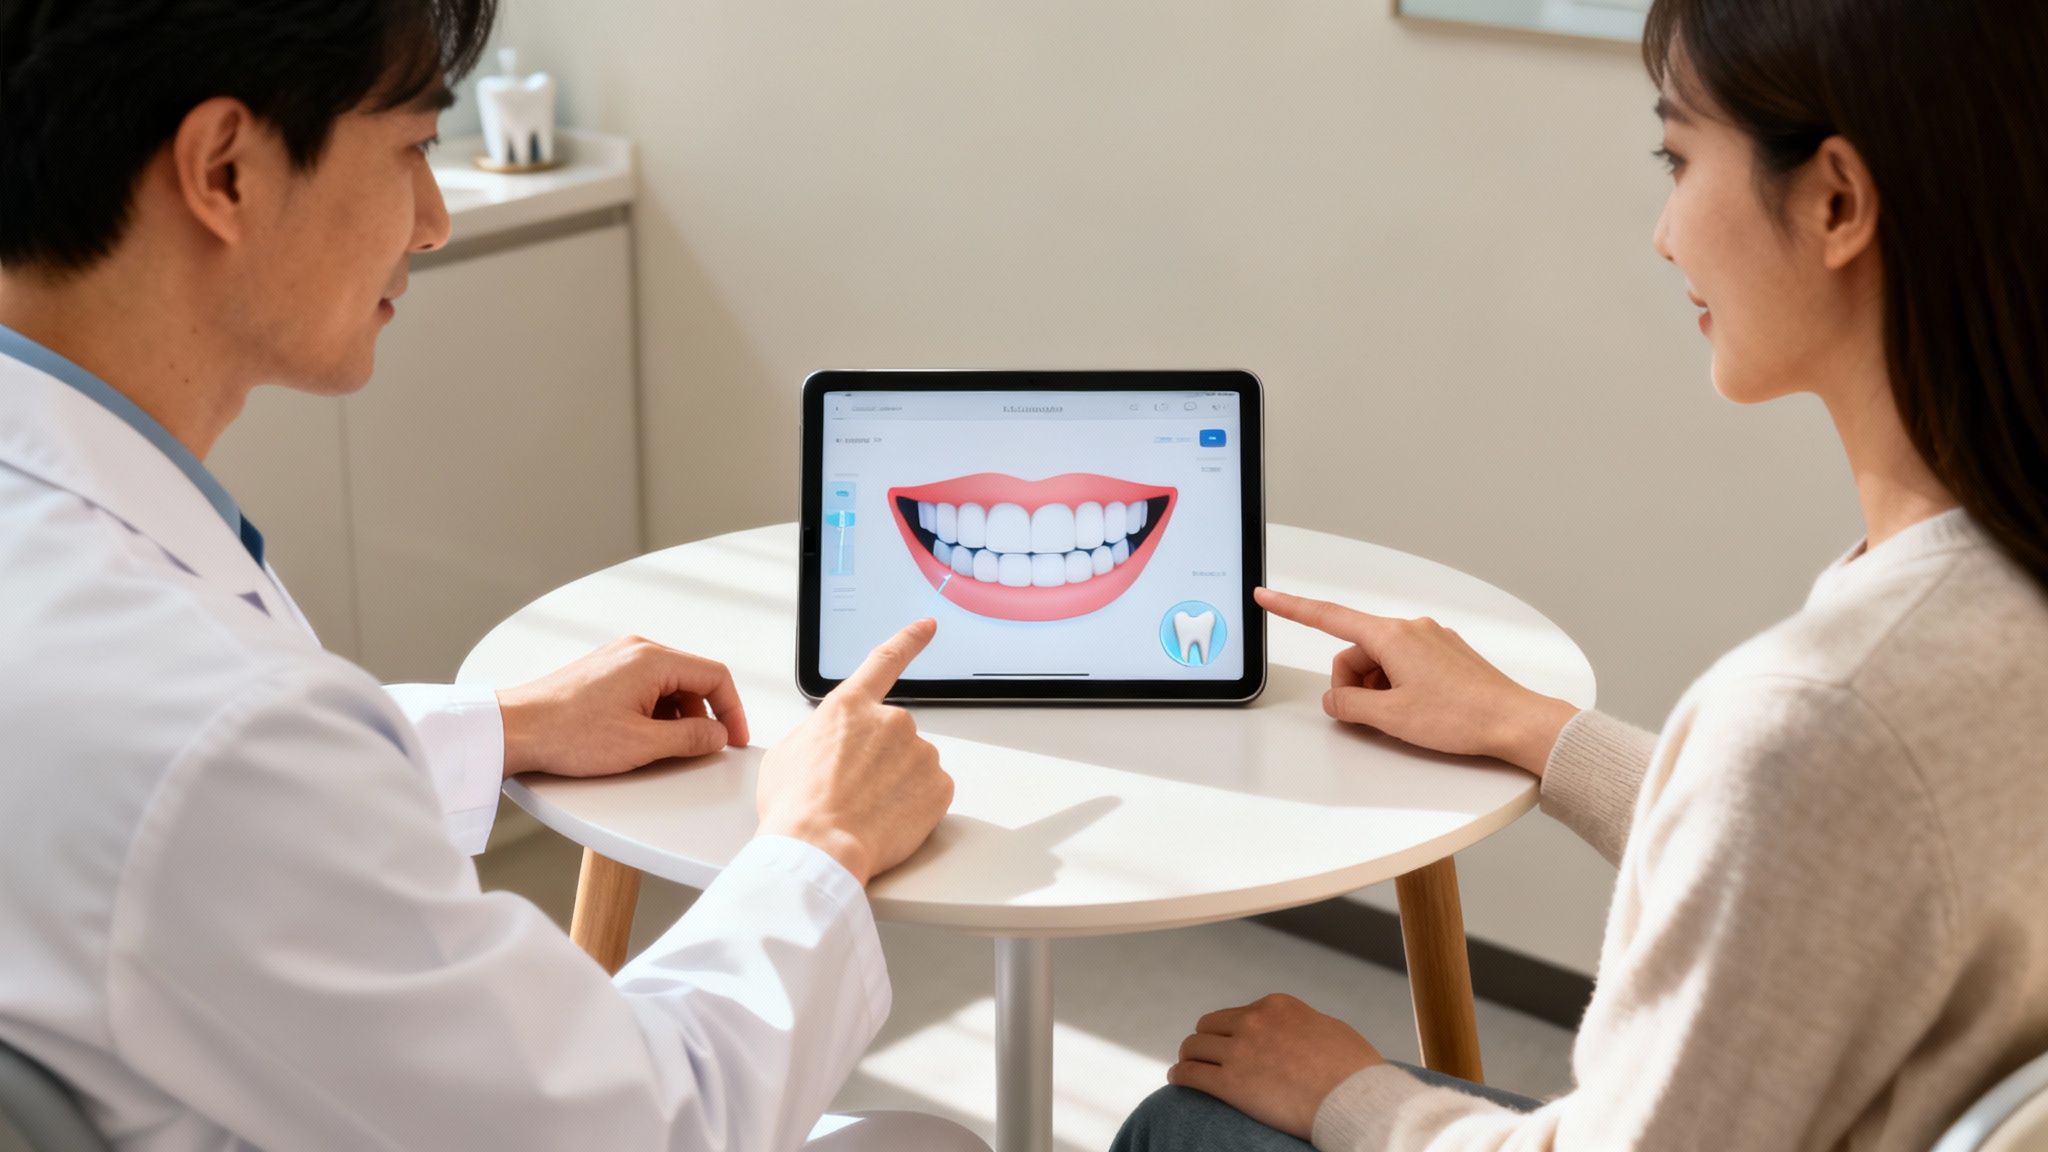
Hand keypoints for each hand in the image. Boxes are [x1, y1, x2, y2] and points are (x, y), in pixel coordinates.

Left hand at [496, 636, 749, 779]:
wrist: (514, 729)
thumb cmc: (568, 734)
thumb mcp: (641, 744)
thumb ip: (690, 739)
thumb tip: (718, 736)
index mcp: (652, 659)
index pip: (715, 675)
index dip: (733, 710)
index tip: (735, 740)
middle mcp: (638, 650)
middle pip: (693, 680)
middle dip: (703, 717)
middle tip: (700, 750)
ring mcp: (619, 659)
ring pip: (669, 686)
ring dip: (677, 718)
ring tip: (661, 749)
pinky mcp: (604, 673)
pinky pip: (646, 689)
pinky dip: (655, 714)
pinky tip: (639, 739)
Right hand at [756, 619, 953, 885]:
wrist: (819, 848)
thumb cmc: (796, 806)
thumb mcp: (787, 753)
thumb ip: (819, 733)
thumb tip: (831, 740)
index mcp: (849, 706)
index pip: (885, 660)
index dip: (910, 640)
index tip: (928, 626)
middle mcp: (890, 720)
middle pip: (892, 735)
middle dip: (878, 760)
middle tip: (851, 791)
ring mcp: (919, 751)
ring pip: (911, 765)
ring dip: (894, 783)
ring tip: (863, 810)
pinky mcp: (939, 785)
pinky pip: (929, 791)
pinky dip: (913, 806)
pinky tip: (887, 820)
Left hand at [1168, 994, 1385, 1140]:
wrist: (1357, 1100)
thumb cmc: (1355, 1072)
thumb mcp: (1330, 1030)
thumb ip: (1305, 1025)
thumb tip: (1299, 1031)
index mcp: (1277, 1005)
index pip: (1239, 1014)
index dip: (1231, 1031)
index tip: (1228, 1044)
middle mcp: (1254, 1021)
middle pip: (1209, 1026)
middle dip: (1206, 1041)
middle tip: (1203, 1056)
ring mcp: (1240, 1050)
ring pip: (1193, 1047)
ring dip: (1188, 1057)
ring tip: (1186, 1068)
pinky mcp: (1231, 1083)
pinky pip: (1191, 1074)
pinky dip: (1180, 1076)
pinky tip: (1177, 1081)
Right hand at [1255, 586, 1578, 776]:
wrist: (1516, 722)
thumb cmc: (1463, 717)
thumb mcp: (1392, 718)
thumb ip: (1350, 705)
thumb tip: (1335, 700)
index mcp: (1393, 635)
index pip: (1329, 617)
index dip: (1292, 608)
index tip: (1266, 597)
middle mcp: (1412, 629)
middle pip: (1356, 651)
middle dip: (1354, 683)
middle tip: (1372, 716)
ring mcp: (1432, 639)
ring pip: (1381, 661)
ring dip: (1379, 689)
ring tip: (1403, 717)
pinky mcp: (1446, 654)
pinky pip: (1405, 665)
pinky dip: (1399, 687)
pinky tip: (1420, 711)